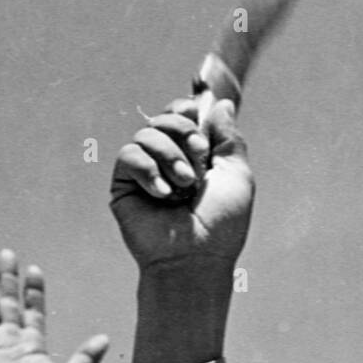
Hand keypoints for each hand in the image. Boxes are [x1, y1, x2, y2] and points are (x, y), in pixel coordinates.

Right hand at [110, 98, 253, 272]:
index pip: (182, 114)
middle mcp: (168, 162)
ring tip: (184, 186)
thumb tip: (220, 104)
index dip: (187, 111)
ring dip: (170, 156)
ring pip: (147, 133)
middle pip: (165, 117)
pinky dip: (148, 170)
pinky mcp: (125, 187)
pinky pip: (129, 155)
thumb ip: (229, 137)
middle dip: (184, 133)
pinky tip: (162, 194)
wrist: (196, 259)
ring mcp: (146, 173)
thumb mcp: (237, 175)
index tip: (198, 123)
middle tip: (199, 162)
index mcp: (194, 157)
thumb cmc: (221, 225)